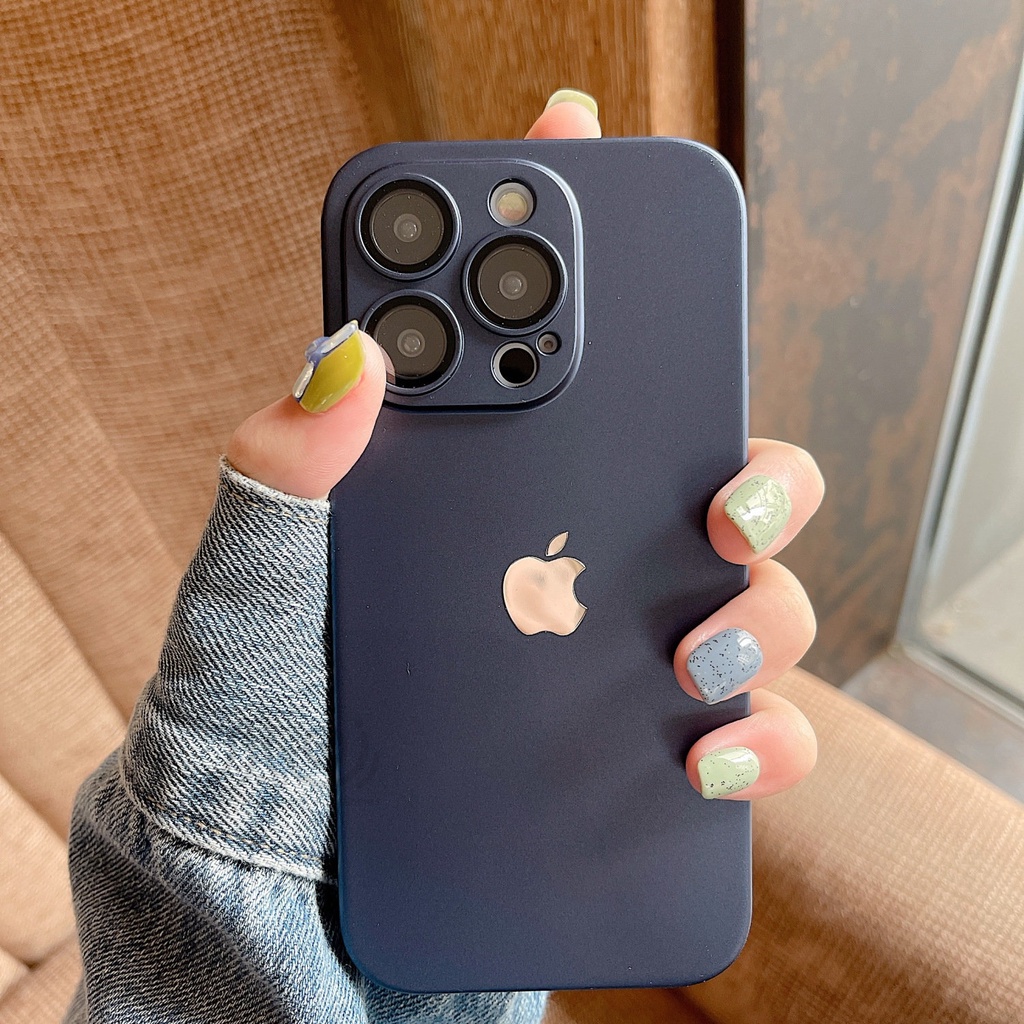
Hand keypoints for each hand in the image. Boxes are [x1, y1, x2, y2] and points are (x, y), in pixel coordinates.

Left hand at [227, 92, 822, 802]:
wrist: (274, 910)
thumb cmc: (258, 745)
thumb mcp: (250, 602)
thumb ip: (284, 484)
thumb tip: (345, 351)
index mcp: (476, 506)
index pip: (545, 373)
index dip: (574, 254)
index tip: (581, 143)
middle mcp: (563, 570)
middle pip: (701, 477)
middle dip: (751, 466)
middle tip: (722, 496)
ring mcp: (611, 666)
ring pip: (755, 602)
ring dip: (761, 611)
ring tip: (695, 654)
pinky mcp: (639, 765)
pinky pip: (752, 737)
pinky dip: (763, 740)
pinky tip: (708, 755)